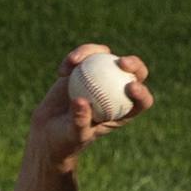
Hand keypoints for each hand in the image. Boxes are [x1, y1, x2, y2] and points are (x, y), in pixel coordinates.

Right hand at [31, 44, 154, 169]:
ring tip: (74, 61)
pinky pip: (85, 54)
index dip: (142, 93)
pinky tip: (62, 70)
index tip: (130, 88)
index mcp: (123, 111)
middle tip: (121, 63)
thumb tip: (81, 101)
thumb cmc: (65, 139)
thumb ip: (79, 121)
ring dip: (93, 52)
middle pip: (134, 72)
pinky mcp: (86, 67)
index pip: (141, 101)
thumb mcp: (72, 135)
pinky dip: (74, 59)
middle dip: (134, 64)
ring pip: (107, 56)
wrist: (48, 129)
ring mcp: (102, 76)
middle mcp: (117, 91)